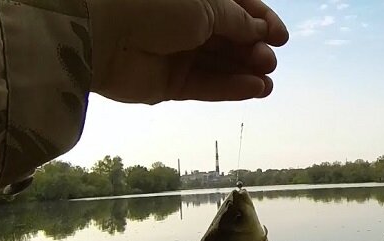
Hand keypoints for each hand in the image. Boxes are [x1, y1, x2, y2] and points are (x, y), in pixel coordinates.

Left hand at [87, 0, 288, 103]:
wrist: (103, 32)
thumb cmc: (153, 3)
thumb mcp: (208, 4)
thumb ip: (238, 20)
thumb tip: (260, 31)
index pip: (237, 7)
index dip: (261, 21)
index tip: (280, 37)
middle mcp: (184, 22)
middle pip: (229, 38)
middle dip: (254, 49)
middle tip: (268, 60)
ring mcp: (176, 53)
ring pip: (220, 65)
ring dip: (247, 72)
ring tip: (267, 81)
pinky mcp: (168, 84)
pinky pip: (206, 86)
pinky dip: (231, 89)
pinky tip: (254, 89)